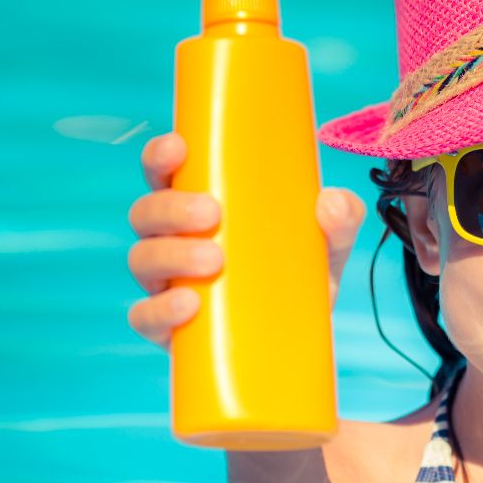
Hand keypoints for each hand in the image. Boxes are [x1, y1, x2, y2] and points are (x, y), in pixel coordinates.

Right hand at [124, 131, 366, 349]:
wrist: (302, 336)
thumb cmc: (301, 272)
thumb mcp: (330, 241)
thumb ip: (341, 217)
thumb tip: (332, 202)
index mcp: (200, 204)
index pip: (165, 172)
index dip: (160, 156)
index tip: (178, 146)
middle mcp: (173, 239)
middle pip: (146, 213)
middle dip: (171, 207)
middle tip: (212, 213)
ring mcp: (167, 283)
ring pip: (141, 259)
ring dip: (170, 254)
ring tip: (213, 260)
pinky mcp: (168, 326)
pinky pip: (143, 316)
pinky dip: (159, 309)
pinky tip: (189, 305)